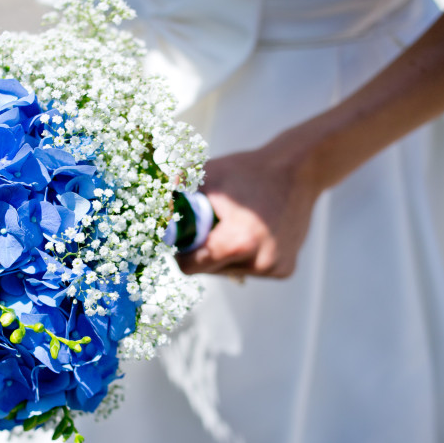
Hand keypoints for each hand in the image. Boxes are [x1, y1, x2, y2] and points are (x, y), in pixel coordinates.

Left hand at [177, 138, 320, 278]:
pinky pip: (249, 268)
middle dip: (203, 250)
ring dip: (224, 253)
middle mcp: (260, 261)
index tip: (186, 233)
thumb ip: (175, 192)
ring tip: (237, 223)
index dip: (182, 250)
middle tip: (213, 221)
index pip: (190, 267)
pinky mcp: (285, 270)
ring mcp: (275, 268)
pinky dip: (245, 254)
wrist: (298, 170)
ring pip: (228, 271)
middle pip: (208, 270)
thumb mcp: (208, 176)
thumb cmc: (248, 171)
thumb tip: (145, 206)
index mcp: (239, 241)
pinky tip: (256, 230)